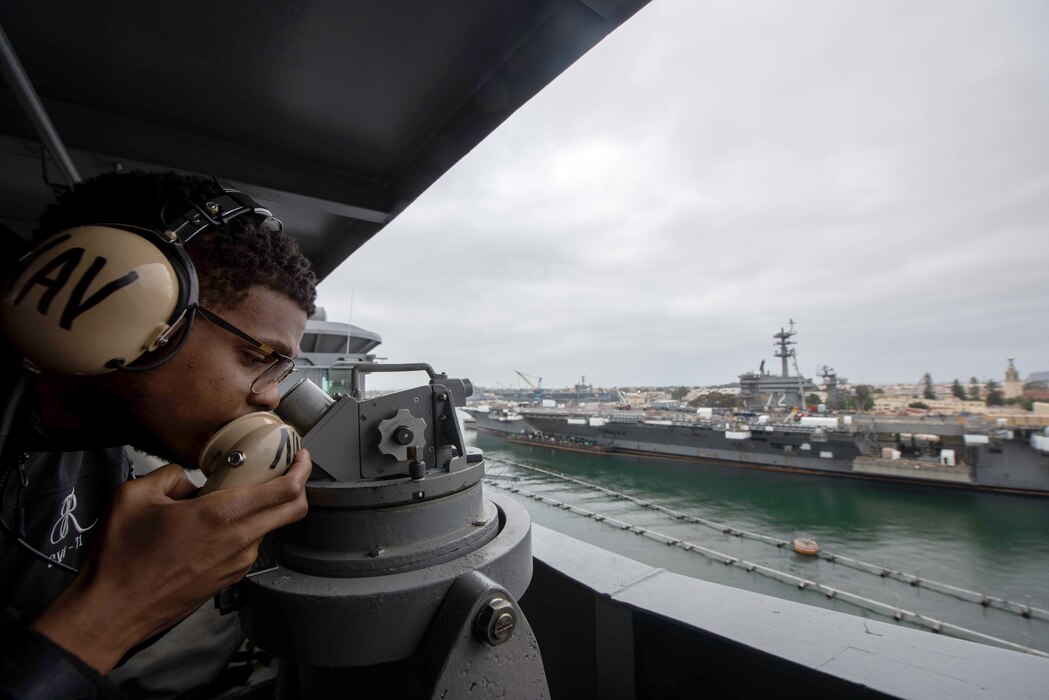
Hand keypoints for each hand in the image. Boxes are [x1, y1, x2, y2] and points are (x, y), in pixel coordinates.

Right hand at [29, 449, 310, 672]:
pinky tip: (216, 523)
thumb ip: (170, 475)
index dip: (302, 468)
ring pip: (268, 527)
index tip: (301, 455)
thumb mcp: (135, 495)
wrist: (112, 611)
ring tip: (235, 496)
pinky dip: (244, 528)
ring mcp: (237, 564)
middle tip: (287, 468)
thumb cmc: (121, 558)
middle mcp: (238, 541)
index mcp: (222, 515)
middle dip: (299, 485)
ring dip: (264, 508)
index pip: (286, 490)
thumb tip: (189, 479)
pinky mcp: (228, 579)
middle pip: (293, 510)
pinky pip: (247, 546)